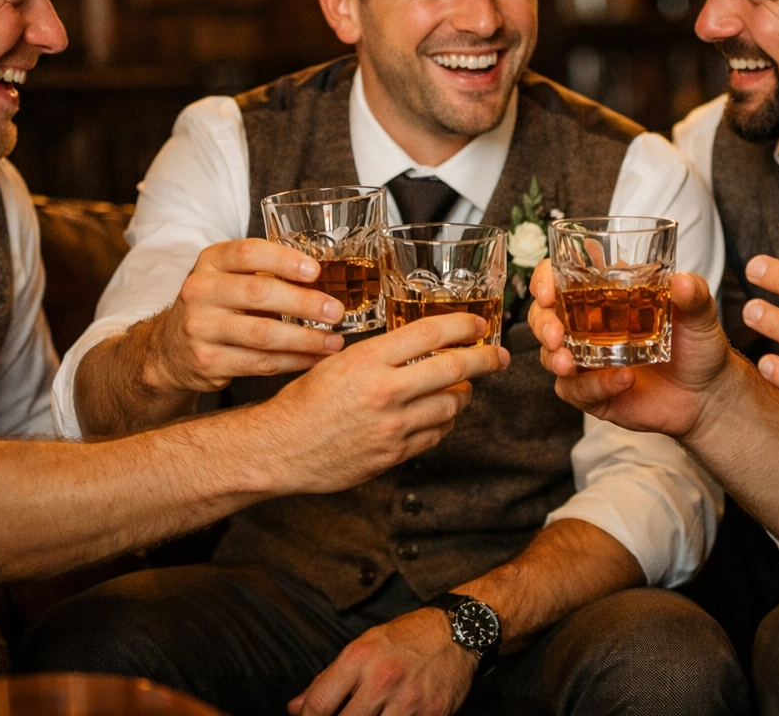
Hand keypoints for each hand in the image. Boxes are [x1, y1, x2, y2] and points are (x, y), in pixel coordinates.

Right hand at [144, 238, 348, 393]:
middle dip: (304, 303)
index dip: (284, 260)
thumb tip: (330, 278)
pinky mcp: (207, 362)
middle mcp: (200, 291)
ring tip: (334, 341)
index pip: (247, 253)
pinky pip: (259, 363)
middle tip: (336, 311)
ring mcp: (200, 328)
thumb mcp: (229, 277)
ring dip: (305, 339)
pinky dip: (292, 361)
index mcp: (211, 262)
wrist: (170, 348)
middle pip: (259, 294)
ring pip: (262, 334)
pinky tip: (314, 358)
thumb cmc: (217, 305)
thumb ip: (266, 273)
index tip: (316, 271)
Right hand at [262, 313, 507, 494]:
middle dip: (485, 360)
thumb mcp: (338, 362)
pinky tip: (435, 416)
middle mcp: (385, 391)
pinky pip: (435, 435)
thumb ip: (382, 354)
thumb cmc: (304, 402)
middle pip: (455, 369)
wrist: (280, 448)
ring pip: (451, 405)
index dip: (463, 325)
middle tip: (498, 357)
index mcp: (369, 359)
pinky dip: (442, 423)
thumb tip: (424, 346)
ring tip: (458, 388)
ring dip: (461, 395)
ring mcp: (392, 426)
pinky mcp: (393, 454)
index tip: (480, 323)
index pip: (430, 333)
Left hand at [289, 606, 476, 715]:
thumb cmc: (406, 638)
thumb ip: (327, 680)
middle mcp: (382, 679)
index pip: (318, 705)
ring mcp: (408, 701)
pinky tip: (394, 715)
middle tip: (347, 714)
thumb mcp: (363, 647)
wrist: (458, 631)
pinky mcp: (431, 715)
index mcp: (359, 658)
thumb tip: (295, 707)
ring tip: (371, 714)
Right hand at [527, 260, 747, 438]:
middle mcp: (588, 326)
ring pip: (550, 357)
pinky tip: (622, 379)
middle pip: (544, 318)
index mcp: (604, 296)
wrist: (709, 393)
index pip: (559, 279)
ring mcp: (588, 361)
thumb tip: (683, 281)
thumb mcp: (700, 314)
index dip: (544, 281)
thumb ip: (694, 295)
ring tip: (571, 363)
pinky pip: (579, 391)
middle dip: (542, 324)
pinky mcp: (594, 392)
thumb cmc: (698, 345)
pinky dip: (596, 385)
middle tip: (556, 335)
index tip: (548, 291)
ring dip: (556, 359)